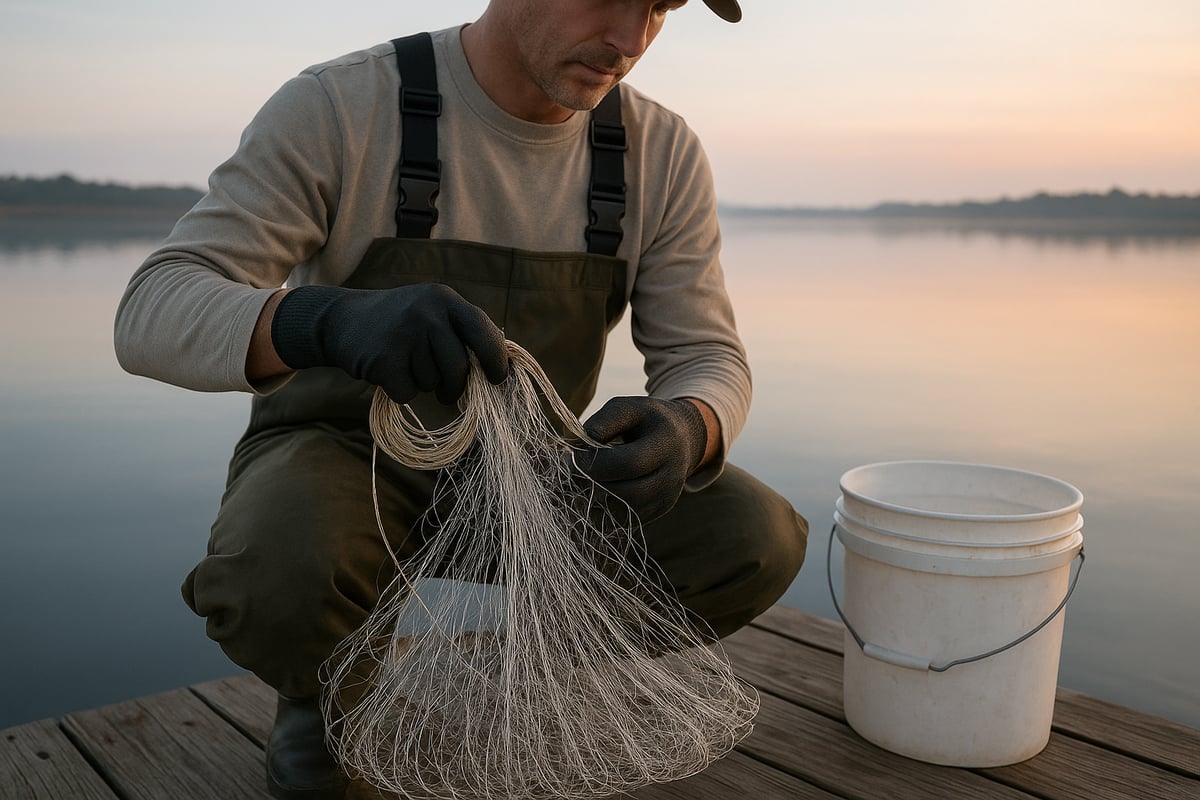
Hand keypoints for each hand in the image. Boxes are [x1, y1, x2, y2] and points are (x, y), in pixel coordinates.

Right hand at [270, 283, 507, 404]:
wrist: (341, 320)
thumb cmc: (399, 324)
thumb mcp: (432, 313)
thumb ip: (463, 333)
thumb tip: (504, 368)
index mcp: (445, 299)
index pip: (483, 331)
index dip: (496, 360)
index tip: (497, 379)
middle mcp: (426, 312)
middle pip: (459, 367)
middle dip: (457, 387)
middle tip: (449, 394)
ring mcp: (404, 334)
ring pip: (432, 383)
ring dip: (423, 384)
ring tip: (405, 364)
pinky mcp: (383, 359)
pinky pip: (407, 393)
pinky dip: (400, 391)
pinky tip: (388, 372)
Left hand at [579, 396, 708, 521]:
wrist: (681, 438)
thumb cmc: (645, 420)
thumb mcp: (626, 408)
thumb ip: (602, 422)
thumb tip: (579, 449)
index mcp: (667, 442)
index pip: (630, 463)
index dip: (597, 463)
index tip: (575, 456)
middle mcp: (673, 474)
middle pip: (628, 492)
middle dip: (594, 483)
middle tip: (574, 472)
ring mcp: (668, 496)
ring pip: (625, 510)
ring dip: (597, 498)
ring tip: (584, 479)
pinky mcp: (659, 511)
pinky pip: (626, 518)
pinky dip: (606, 507)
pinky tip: (598, 488)